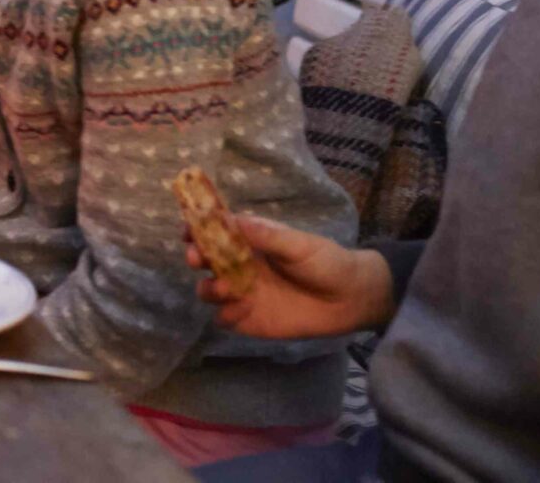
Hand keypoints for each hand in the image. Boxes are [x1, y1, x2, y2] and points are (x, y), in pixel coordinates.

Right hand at [187, 214, 396, 340]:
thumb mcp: (297, 243)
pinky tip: (240, 311)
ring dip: (208, 288)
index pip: (214, 233)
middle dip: (195, 258)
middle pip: (204, 261)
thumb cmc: (326, 263)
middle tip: (196, 259)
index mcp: (250, 243)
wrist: (351, 299)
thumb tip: (229, 219)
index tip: (188, 231)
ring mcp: (244, 294)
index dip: (197, 230)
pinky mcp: (251, 320)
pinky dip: (225, 315)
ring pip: (208, 290)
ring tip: (225, 289)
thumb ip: (264, 235)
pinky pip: (224, 320)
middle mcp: (241, 267)